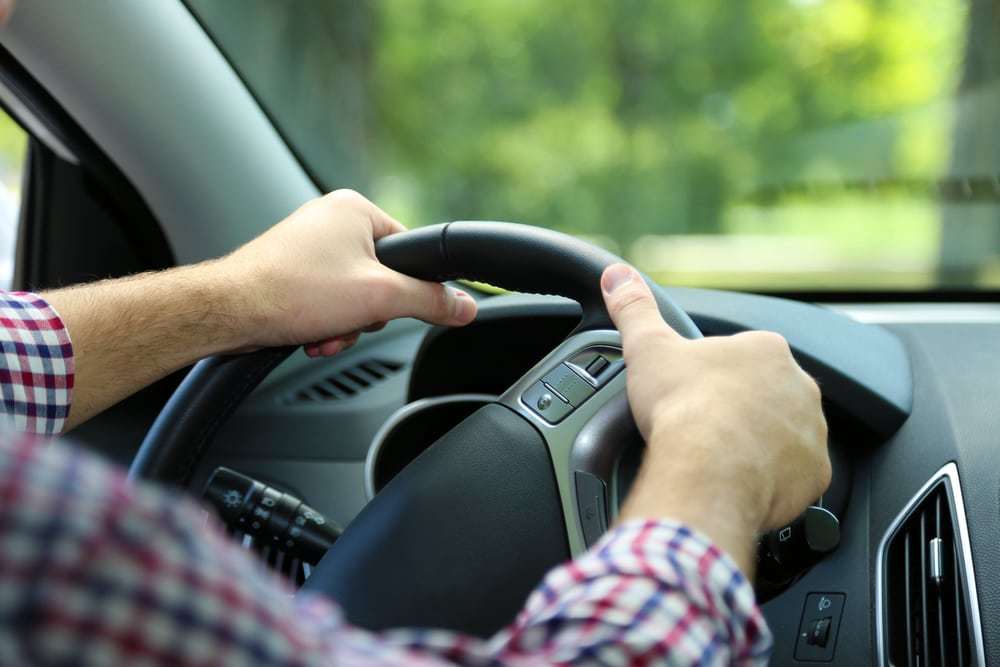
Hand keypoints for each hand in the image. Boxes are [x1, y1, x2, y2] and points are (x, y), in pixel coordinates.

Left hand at [218, 189, 476, 355]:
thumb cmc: (292, 291)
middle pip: (381, 278)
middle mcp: (331, 220)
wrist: (228, 312)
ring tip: (323, 331)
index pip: (409, 250)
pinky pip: (328, 300)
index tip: (392, 307)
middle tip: (350, 320)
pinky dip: (325, 323)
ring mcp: (309, 245)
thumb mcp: (379, 297)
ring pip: (354, 295)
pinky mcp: (292, 270)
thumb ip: (430, 300)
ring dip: (346, 324)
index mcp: (355, 209)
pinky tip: (310, 334)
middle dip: (368, 313)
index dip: (406, 287)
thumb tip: (466, 306)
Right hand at [602, 263, 828, 574]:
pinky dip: (773, 481)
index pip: (743, 357)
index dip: (715, 378)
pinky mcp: (814, 474)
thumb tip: (615, 275)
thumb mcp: (648, 347)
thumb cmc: (682, 407)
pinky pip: (796, 476)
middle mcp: (800, 386)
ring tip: (720, 462)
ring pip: (784, 436)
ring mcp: (811, 432)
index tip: (693, 396)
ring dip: (759, 446)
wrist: (707, 471)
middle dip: (740, 412)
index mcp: (765, 350)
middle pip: (767, 397)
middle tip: (703, 430)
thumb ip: (634, 308)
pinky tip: (740, 485)